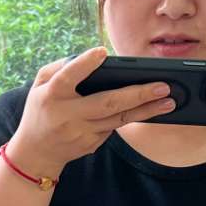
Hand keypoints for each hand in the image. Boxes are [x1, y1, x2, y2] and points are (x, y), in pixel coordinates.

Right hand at [6, 47, 176, 181]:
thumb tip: (92, 57)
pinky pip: (114, 127)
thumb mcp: (39, 86)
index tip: (102, 52)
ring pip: (118, 119)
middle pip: (107, 103)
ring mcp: (81, 132)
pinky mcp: (91, 144)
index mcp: (52, 96)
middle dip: (137, 94)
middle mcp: (67, 115)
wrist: (36, 153)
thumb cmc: (41, 110)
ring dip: (146, 110)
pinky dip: (132, 117)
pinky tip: (151, 110)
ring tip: (169, 100)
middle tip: (163, 86)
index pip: (68, 77)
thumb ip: (60, 69)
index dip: (84, 65)